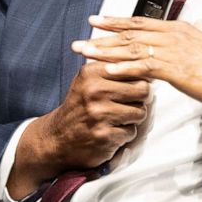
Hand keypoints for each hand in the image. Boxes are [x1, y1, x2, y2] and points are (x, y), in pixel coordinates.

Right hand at [7, 61, 148, 198]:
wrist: (57, 138)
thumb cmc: (80, 106)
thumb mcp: (88, 80)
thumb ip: (112, 68)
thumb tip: (145, 63)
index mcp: (91, 73)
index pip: (133, 69)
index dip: (139, 79)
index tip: (134, 86)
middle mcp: (94, 91)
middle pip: (143, 90)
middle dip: (140, 99)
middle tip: (129, 104)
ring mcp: (99, 114)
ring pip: (140, 112)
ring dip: (133, 119)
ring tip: (117, 119)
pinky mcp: (104, 135)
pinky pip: (131, 132)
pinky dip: (124, 135)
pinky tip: (110, 132)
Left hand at [72, 15, 201, 148]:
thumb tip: (200, 23)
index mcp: (181, 29)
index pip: (142, 23)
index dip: (118, 22)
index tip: (98, 21)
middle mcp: (175, 34)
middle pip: (132, 32)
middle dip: (104, 34)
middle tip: (80, 37)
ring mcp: (175, 50)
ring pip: (133, 47)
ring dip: (105, 50)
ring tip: (84, 52)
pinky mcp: (177, 69)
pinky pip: (144, 66)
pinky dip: (124, 67)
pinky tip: (107, 69)